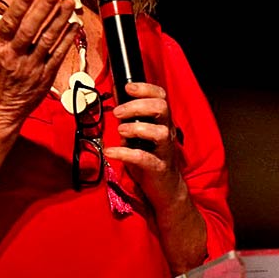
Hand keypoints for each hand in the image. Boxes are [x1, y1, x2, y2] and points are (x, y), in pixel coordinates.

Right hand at [0, 0, 77, 127]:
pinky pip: (58, 54)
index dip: (18, 7)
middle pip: (30, 31)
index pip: (8, 24)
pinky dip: (67, 39)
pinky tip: (74, 24)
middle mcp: (14, 57)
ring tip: (69, 3)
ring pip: (48, 40)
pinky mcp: (45, 75)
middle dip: (42, 11)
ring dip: (60, 21)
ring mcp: (32, 67)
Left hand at [104, 81, 186, 208]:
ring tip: (120, 131)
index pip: (161, 97)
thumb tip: (115, 101)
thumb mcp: (139, 135)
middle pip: (162, 108)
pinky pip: (144, 158)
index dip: (146, 88)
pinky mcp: (159, 168)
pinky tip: (111, 152)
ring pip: (160, 132)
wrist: (165, 189)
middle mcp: (167, 132)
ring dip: (137, 128)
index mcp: (162, 121)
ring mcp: (165, 150)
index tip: (127, 88)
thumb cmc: (150, 159)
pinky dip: (125, 153)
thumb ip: (130, 120)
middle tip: (118, 112)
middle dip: (138, 106)